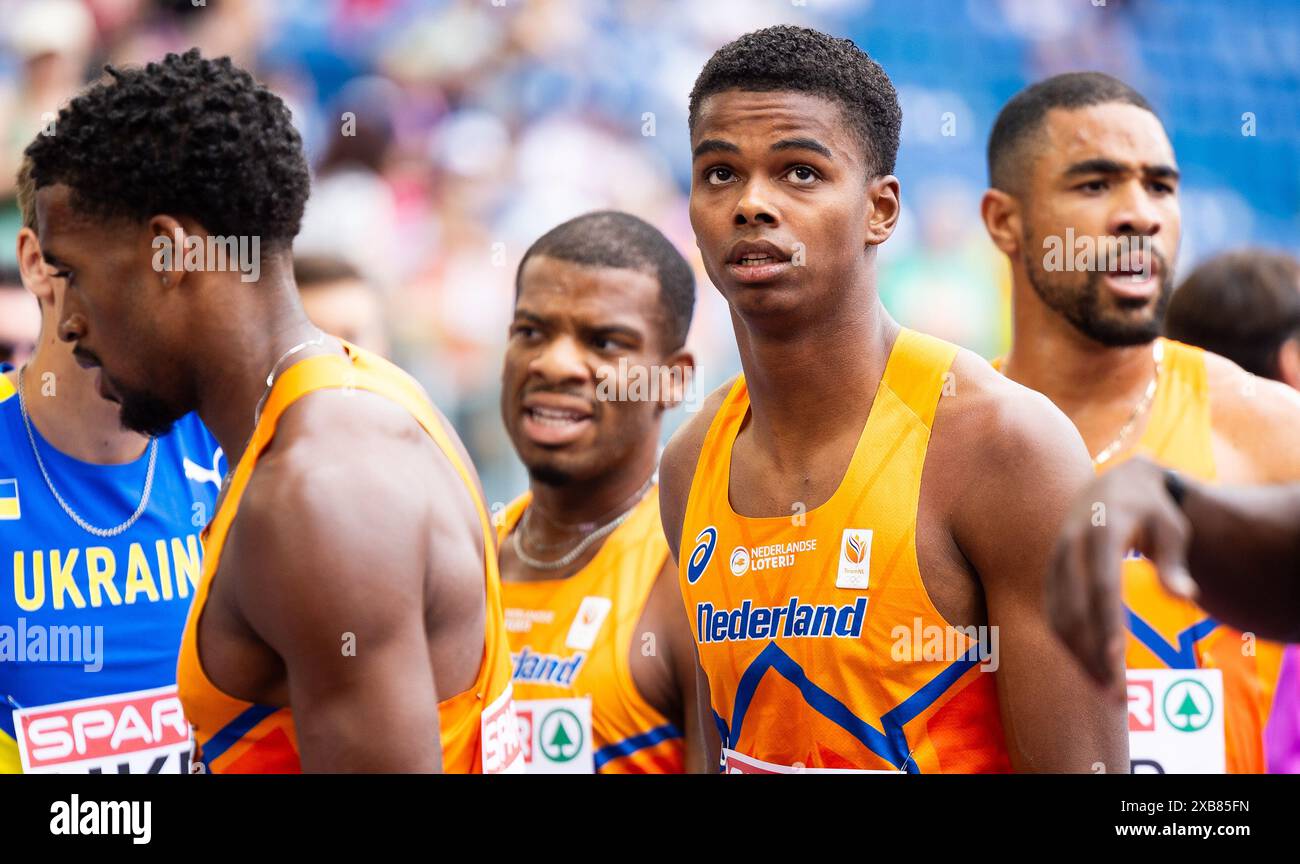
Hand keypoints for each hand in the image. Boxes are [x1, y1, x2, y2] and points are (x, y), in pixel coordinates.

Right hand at [1047, 458, 1195, 698]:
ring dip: (1080, 658)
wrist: (1112, 485)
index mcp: (1101, 529)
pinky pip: (1055, 615)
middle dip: (1093, 654)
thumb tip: (1187, 597)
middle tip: (1118, 695)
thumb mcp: (1172, 528)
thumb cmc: (1151, 510)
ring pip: (1059, 617)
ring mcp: (1055, 561)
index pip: (1102, 583)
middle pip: (1075, 608)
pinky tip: (1093, 669)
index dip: (1107, 622)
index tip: (1117, 659)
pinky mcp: (1050, 575)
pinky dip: (1071, 646)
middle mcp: (1070, 546)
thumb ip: (1175, 562)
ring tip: (1109, 692)